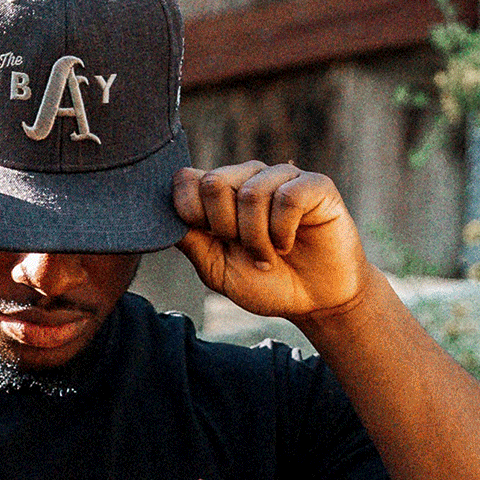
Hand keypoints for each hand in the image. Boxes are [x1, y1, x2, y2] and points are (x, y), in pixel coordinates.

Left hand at [172, 162, 368, 322]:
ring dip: (257, 239)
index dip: (190, 212)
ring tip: (270, 256)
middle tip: (247, 251)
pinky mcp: (315, 185)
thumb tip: (163, 217)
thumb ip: (191, 242)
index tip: (212, 240)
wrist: (315, 301)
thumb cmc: (267, 283)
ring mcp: (282, 178)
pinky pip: (287, 197)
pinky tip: (288, 244)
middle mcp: (249, 178)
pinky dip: (283, 231)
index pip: (187, 179)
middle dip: (225, 229)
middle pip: (214, 182)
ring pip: (251, 193)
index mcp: (222, 194)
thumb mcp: (218, 270)